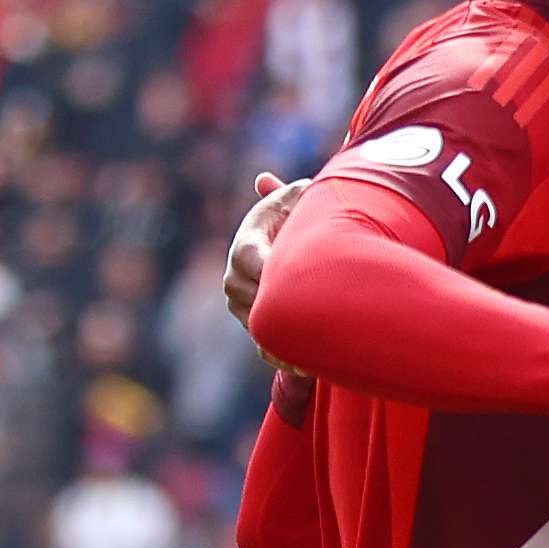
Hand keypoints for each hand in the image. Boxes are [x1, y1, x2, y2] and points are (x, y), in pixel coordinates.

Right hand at [225, 173, 306, 370]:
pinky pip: (263, 347)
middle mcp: (235, 276)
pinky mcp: (253, 325)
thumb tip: (274, 179)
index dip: (269, 269)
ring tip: (313, 349)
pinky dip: (283, 358)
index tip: (296, 279)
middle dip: (278, 308)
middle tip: (309, 318)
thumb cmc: (296, 219)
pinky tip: (308, 368)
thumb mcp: (298, 201)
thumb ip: (294, 194)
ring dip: (281, 337)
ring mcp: (242, 305)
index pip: (248, 258)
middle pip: (250, 297)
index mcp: (246, 245)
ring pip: (256, 324)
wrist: (287, 249)